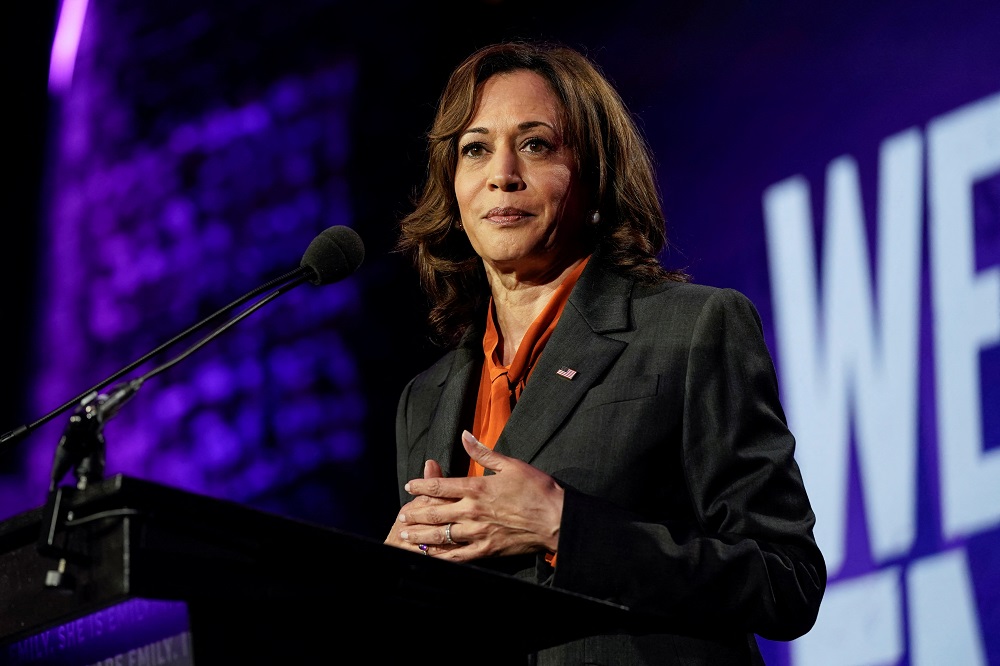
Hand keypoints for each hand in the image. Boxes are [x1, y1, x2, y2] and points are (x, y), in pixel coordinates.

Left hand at [393, 431, 563, 561]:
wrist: (556, 519)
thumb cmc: (536, 489)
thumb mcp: (510, 464)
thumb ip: (483, 452)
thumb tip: (464, 435)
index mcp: (477, 488)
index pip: (440, 486)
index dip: (421, 486)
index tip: (409, 486)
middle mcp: (472, 511)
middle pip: (434, 513)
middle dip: (414, 514)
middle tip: (401, 516)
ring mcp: (478, 533)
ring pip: (441, 536)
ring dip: (421, 536)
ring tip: (406, 536)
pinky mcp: (486, 550)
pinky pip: (458, 556)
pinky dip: (441, 557)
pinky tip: (430, 558)